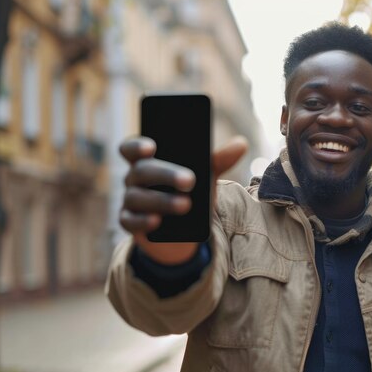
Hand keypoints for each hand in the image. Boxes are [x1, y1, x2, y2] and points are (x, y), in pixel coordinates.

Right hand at [119, 136, 247, 263]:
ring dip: (162, 201)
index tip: (152, 146)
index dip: (137, 146)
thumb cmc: (190, 192)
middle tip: (190, 180)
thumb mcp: (204, 176)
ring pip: (137, 197)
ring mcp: (130, 200)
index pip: (131, 148)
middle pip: (141, 171)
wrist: (183, 228)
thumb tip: (241, 143)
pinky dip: (143, 221)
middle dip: (166, 175)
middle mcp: (133, 177)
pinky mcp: (130, 223)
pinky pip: (131, 222)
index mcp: (147, 159)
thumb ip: (218, 160)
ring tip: (186, 205)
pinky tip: (158, 221)